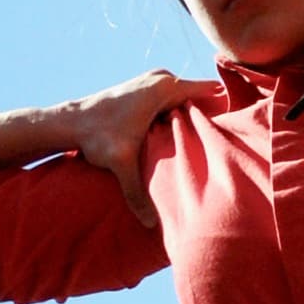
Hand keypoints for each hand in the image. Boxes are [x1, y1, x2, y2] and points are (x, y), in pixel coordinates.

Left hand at [54, 67, 219, 226]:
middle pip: (197, 99)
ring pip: (183, 101)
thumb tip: (151, 224)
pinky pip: (171, 102)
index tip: (233, 128)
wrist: (71, 121)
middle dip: (207, 120)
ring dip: (191, 120)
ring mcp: (153, 82)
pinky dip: (177, 118)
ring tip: (204, 145)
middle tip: (221, 144)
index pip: (207, 91)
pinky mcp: (145, 90)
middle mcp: (161, 79)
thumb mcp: (121, 163)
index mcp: (164, 88)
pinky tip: (180, 141)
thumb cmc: (97, 135)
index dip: (221, 108)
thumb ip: (137, 193)